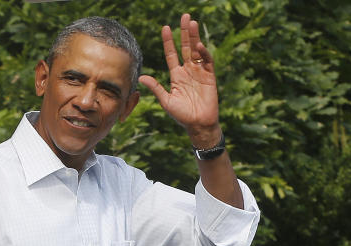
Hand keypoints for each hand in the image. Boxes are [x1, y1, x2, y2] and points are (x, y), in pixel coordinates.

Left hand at [138, 13, 219, 140]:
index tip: (165, 28)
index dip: (169, 41)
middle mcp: (188, 71)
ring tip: (192, 23)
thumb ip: (156, 88)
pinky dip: (203, 53)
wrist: (198, 124)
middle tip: (185, 16)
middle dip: (184, 32)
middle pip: (185, 47)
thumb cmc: (181, 115)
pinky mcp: (209, 77)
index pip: (172, 54)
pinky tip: (198, 45)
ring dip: (194, 37)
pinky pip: (206, 62)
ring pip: (196, 51)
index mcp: (176, 75)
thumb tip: (141, 77)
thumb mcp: (166, 101)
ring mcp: (199, 72)